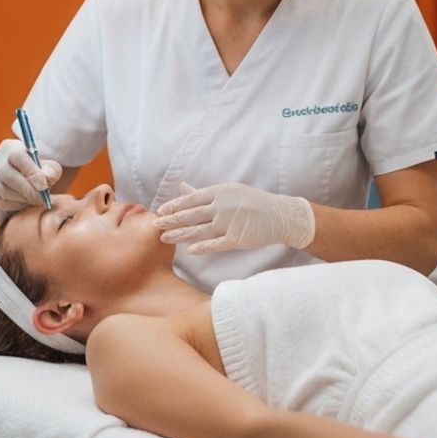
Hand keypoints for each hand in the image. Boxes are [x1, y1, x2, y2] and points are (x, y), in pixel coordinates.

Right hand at [0, 138, 62, 217]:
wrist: (23, 177)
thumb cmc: (38, 171)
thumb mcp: (48, 166)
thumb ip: (51, 170)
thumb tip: (47, 178)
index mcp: (10, 148)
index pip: (17, 157)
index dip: (30, 172)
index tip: (44, 186)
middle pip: (6, 176)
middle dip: (27, 190)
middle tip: (42, 199)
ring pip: (2, 192)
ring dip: (22, 200)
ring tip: (35, 200)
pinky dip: (14, 206)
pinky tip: (25, 203)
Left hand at [155, 182, 315, 252]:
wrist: (280, 215)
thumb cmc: (252, 202)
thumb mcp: (229, 191)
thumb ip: (204, 193)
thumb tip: (183, 188)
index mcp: (220, 192)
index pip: (191, 199)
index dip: (174, 206)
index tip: (160, 211)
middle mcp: (223, 206)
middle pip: (192, 215)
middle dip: (172, 220)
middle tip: (155, 225)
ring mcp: (230, 222)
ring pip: (200, 230)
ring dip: (180, 235)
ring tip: (165, 238)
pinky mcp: (238, 238)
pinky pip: (217, 244)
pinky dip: (203, 247)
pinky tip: (189, 250)